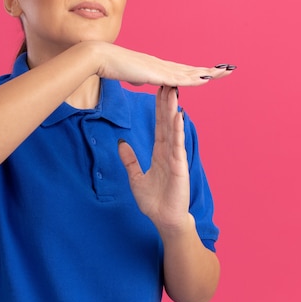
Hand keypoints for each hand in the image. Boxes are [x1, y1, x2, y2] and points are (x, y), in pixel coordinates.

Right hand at [89, 42, 235, 86]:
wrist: (103, 58)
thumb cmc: (112, 66)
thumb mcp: (130, 76)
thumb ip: (137, 78)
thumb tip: (140, 81)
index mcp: (157, 67)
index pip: (181, 70)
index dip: (196, 71)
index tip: (209, 72)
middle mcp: (163, 65)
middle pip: (191, 69)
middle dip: (209, 70)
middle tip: (227, 69)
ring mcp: (161, 69)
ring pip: (190, 72)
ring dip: (208, 73)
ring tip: (224, 73)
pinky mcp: (157, 74)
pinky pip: (181, 78)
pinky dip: (195, 79)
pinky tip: (207, 79)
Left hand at [118, 86, 190, 229]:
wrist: (164, 219)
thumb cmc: (154, 201)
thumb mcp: (135, 178)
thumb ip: (130, 160)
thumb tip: (121, 144)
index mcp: (160, 153)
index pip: (159, 126)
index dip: (158, 108)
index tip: (159, 90)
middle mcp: (169, 152)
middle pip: (166, 122)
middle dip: (167, 102)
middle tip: (168, 81)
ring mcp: (175, 158)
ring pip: (173, 130)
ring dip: (173, 110)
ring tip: (174, 92)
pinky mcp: (179, 167)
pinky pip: (178, 146)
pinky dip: (178, 131)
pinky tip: (178, 116)